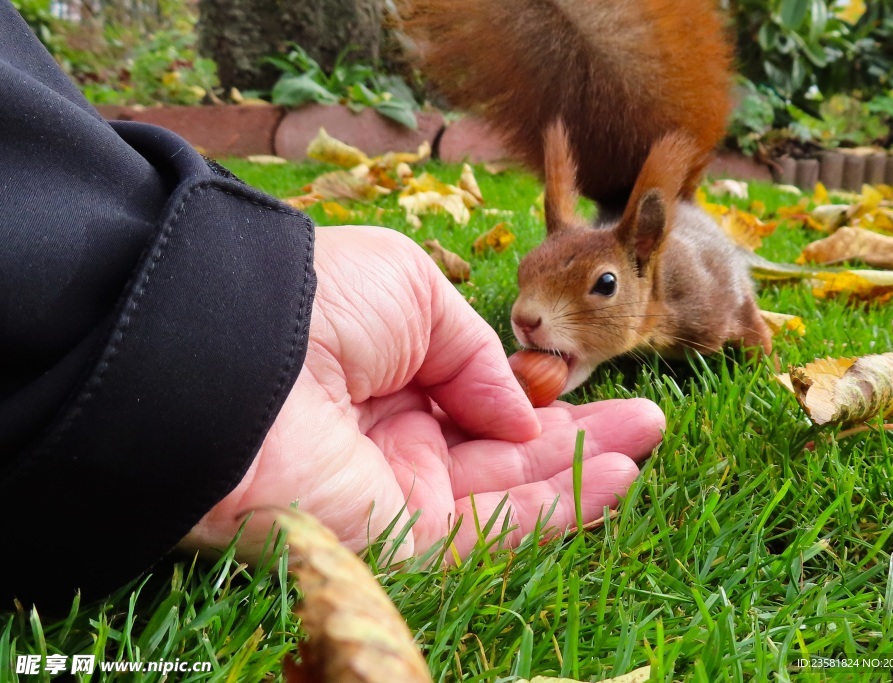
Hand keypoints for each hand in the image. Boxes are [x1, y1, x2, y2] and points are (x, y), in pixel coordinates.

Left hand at [181, 226, 664, 561]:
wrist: (240, 355)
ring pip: (510, 496)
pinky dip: (559, 510)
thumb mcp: (414, 291)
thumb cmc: (321, 302)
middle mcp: (394, 438)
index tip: (595, 384)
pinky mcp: (400, 541)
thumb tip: (522, 408)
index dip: (540, 395)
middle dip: (577, 437)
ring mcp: (398, 493)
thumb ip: (478, 354)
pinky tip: (618, 480)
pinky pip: (495, 533)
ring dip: (582, 473)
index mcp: (389, 375)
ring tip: (646, 448)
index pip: (479, 397)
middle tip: (646, 421)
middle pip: (504, 452)